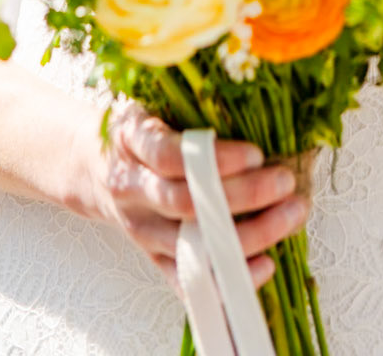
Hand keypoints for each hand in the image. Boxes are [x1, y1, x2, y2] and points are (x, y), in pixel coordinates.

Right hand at [85, 100, 308, 291]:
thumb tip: (256, 101)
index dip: (215, 159)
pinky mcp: (152, 258)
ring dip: (250, 235)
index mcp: (129, 142)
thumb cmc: (135, 132)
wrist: (92, 168)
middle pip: (187, 203)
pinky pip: (190, 279)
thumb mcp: (150, 104)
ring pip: (194, 244)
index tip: (257, 153)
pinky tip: (264, 266)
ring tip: (290, 216)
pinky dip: (228, 279)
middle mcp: (132, 189)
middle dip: (245, 196)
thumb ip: (187, 107)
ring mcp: (142, 229)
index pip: (171, 156)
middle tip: (286, 182)